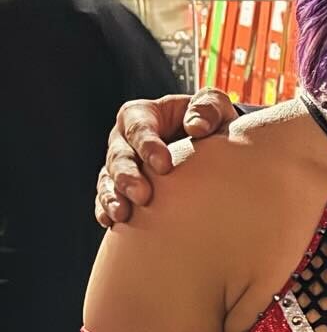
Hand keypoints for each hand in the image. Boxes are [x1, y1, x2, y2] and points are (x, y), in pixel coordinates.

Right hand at [96, 89, 237, 226]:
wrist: (209, 145)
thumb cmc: (211, 123)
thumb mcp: (215, 109)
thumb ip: (208, 110)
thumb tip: (196, 127)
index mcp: (143, 115)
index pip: (138, 127)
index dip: (148, 145)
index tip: (165, 166)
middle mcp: (124, 139)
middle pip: (118, 156)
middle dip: (127, 176)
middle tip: (143, 196)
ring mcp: (119, 164)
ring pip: (108, 179)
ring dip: (112, 196)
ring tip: (122, 214)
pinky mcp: (120, 186)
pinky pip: (107, 197)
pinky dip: (106, 209)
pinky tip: (110, 222)